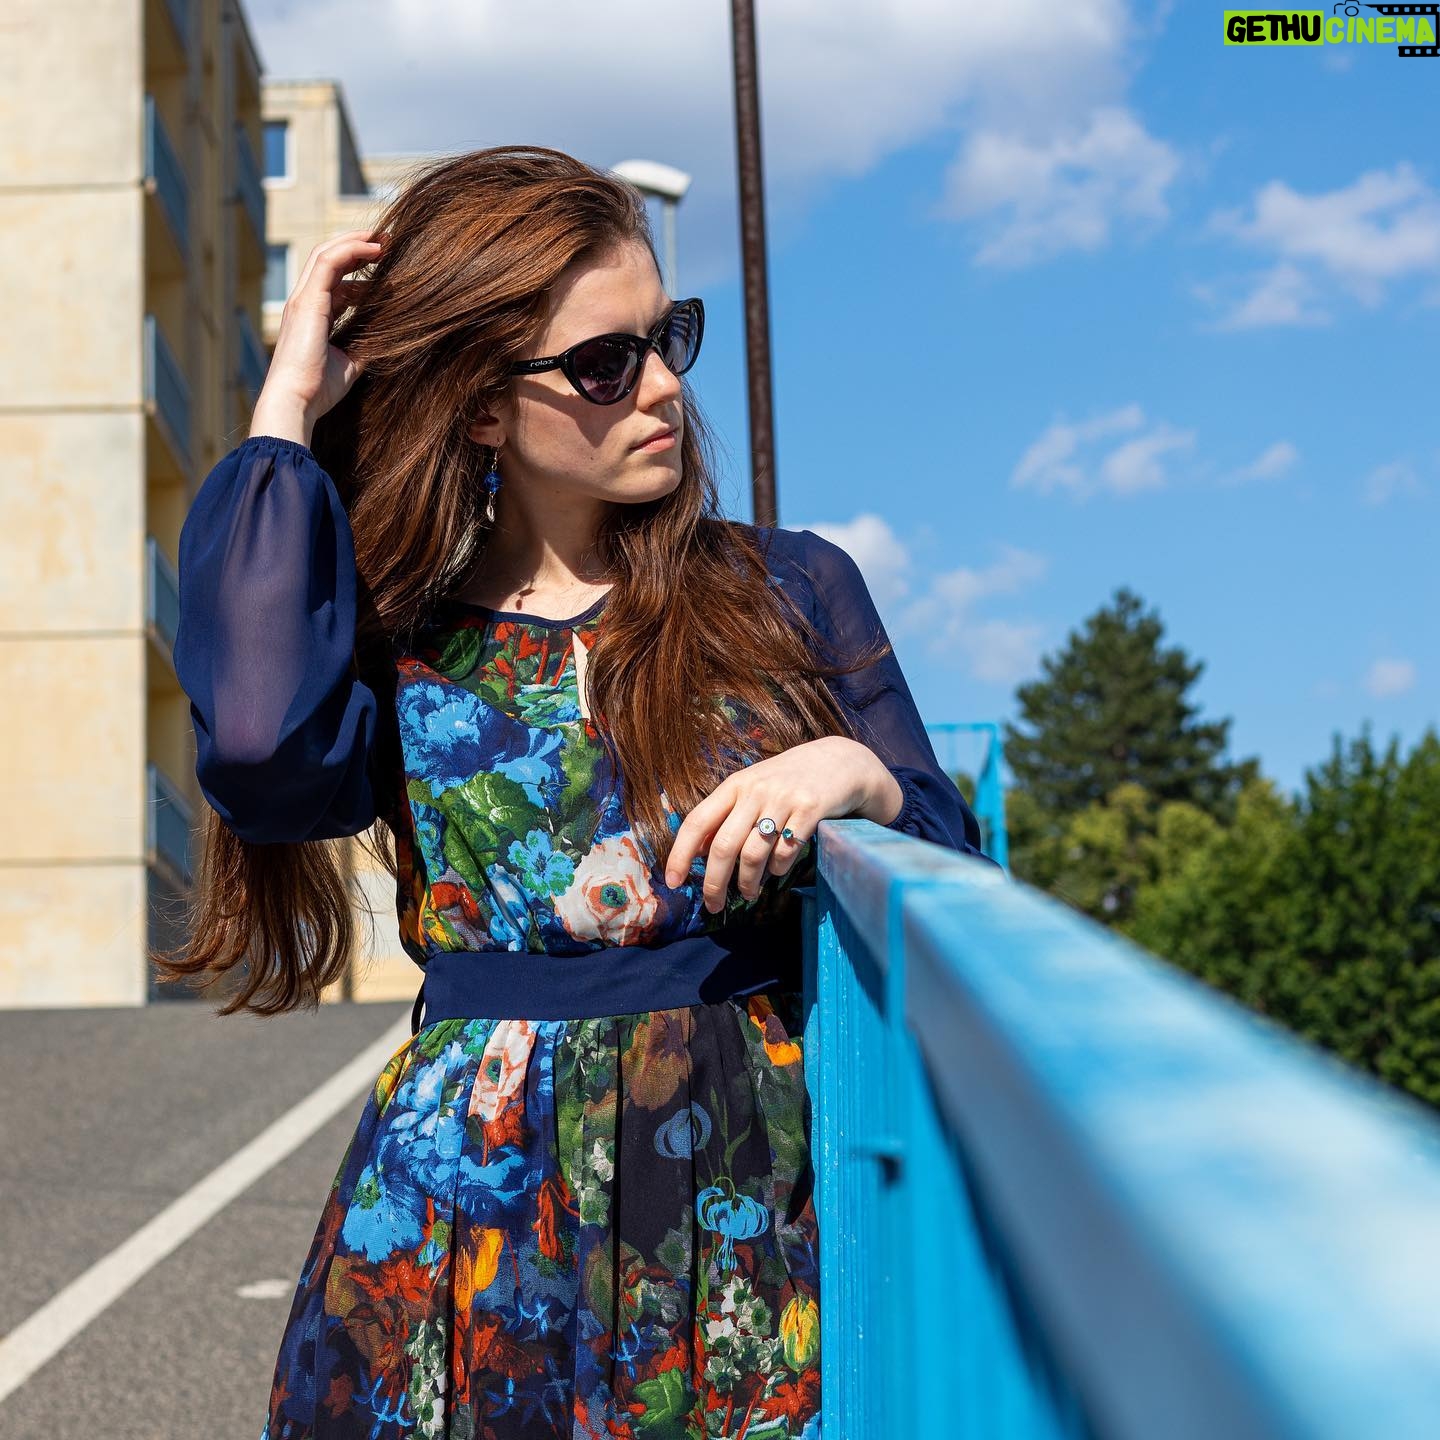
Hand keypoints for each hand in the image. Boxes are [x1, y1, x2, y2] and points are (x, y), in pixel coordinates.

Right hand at [250, 228, 386, 445]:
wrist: (296, 401)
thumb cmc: (319, 389)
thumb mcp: (350, 363)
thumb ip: (364, 345)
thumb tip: (386, 338)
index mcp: (313, 315)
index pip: (334, 279)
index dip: (358, 267)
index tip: (384, 263)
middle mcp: (305, 301)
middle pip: (328, 258)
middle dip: (357, 246)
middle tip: (387, 241)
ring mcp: (303, 299)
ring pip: (326, 253)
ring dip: (356, 242)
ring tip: (385, 240)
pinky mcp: (307, 301)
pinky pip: (329, 262)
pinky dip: (352, 250)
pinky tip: (375, 249)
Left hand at [661, 736, 902, 912]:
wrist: (840, 761)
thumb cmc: (789, 780)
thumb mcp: (752, 787)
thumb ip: (727, 814)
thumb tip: (697, 851)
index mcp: (735, 785)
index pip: (697, 821)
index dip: (680, 854)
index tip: (673, 882)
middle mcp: (755, 790)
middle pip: (723, 846)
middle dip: (714, 882)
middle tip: (713, 904)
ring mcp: (784, 799)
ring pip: (754, 854)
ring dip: (748, 882)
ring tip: (749, 893)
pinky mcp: (811, 809)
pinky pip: (786, 852)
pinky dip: (778, 870)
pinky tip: (777, 872)